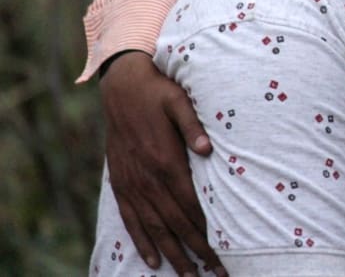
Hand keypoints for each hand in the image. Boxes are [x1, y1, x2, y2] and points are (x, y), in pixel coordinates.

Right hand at [100, 51, 224, 275]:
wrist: (122, 86)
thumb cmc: (159, 91)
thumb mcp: (179, 101)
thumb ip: (193, 126)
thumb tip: (208, 149)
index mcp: (166, 161)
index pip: (190, 206)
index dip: (206, 232)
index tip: (223, 253)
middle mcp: (148, 178)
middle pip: (174, 224)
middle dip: (195, 252)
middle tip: (215, 274)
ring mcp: (132, 182)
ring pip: (153, 228)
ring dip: (171, 254)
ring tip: (188, 276)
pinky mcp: (121, 181)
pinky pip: (130, 218)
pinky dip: (142, 241)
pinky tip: (153, 260)